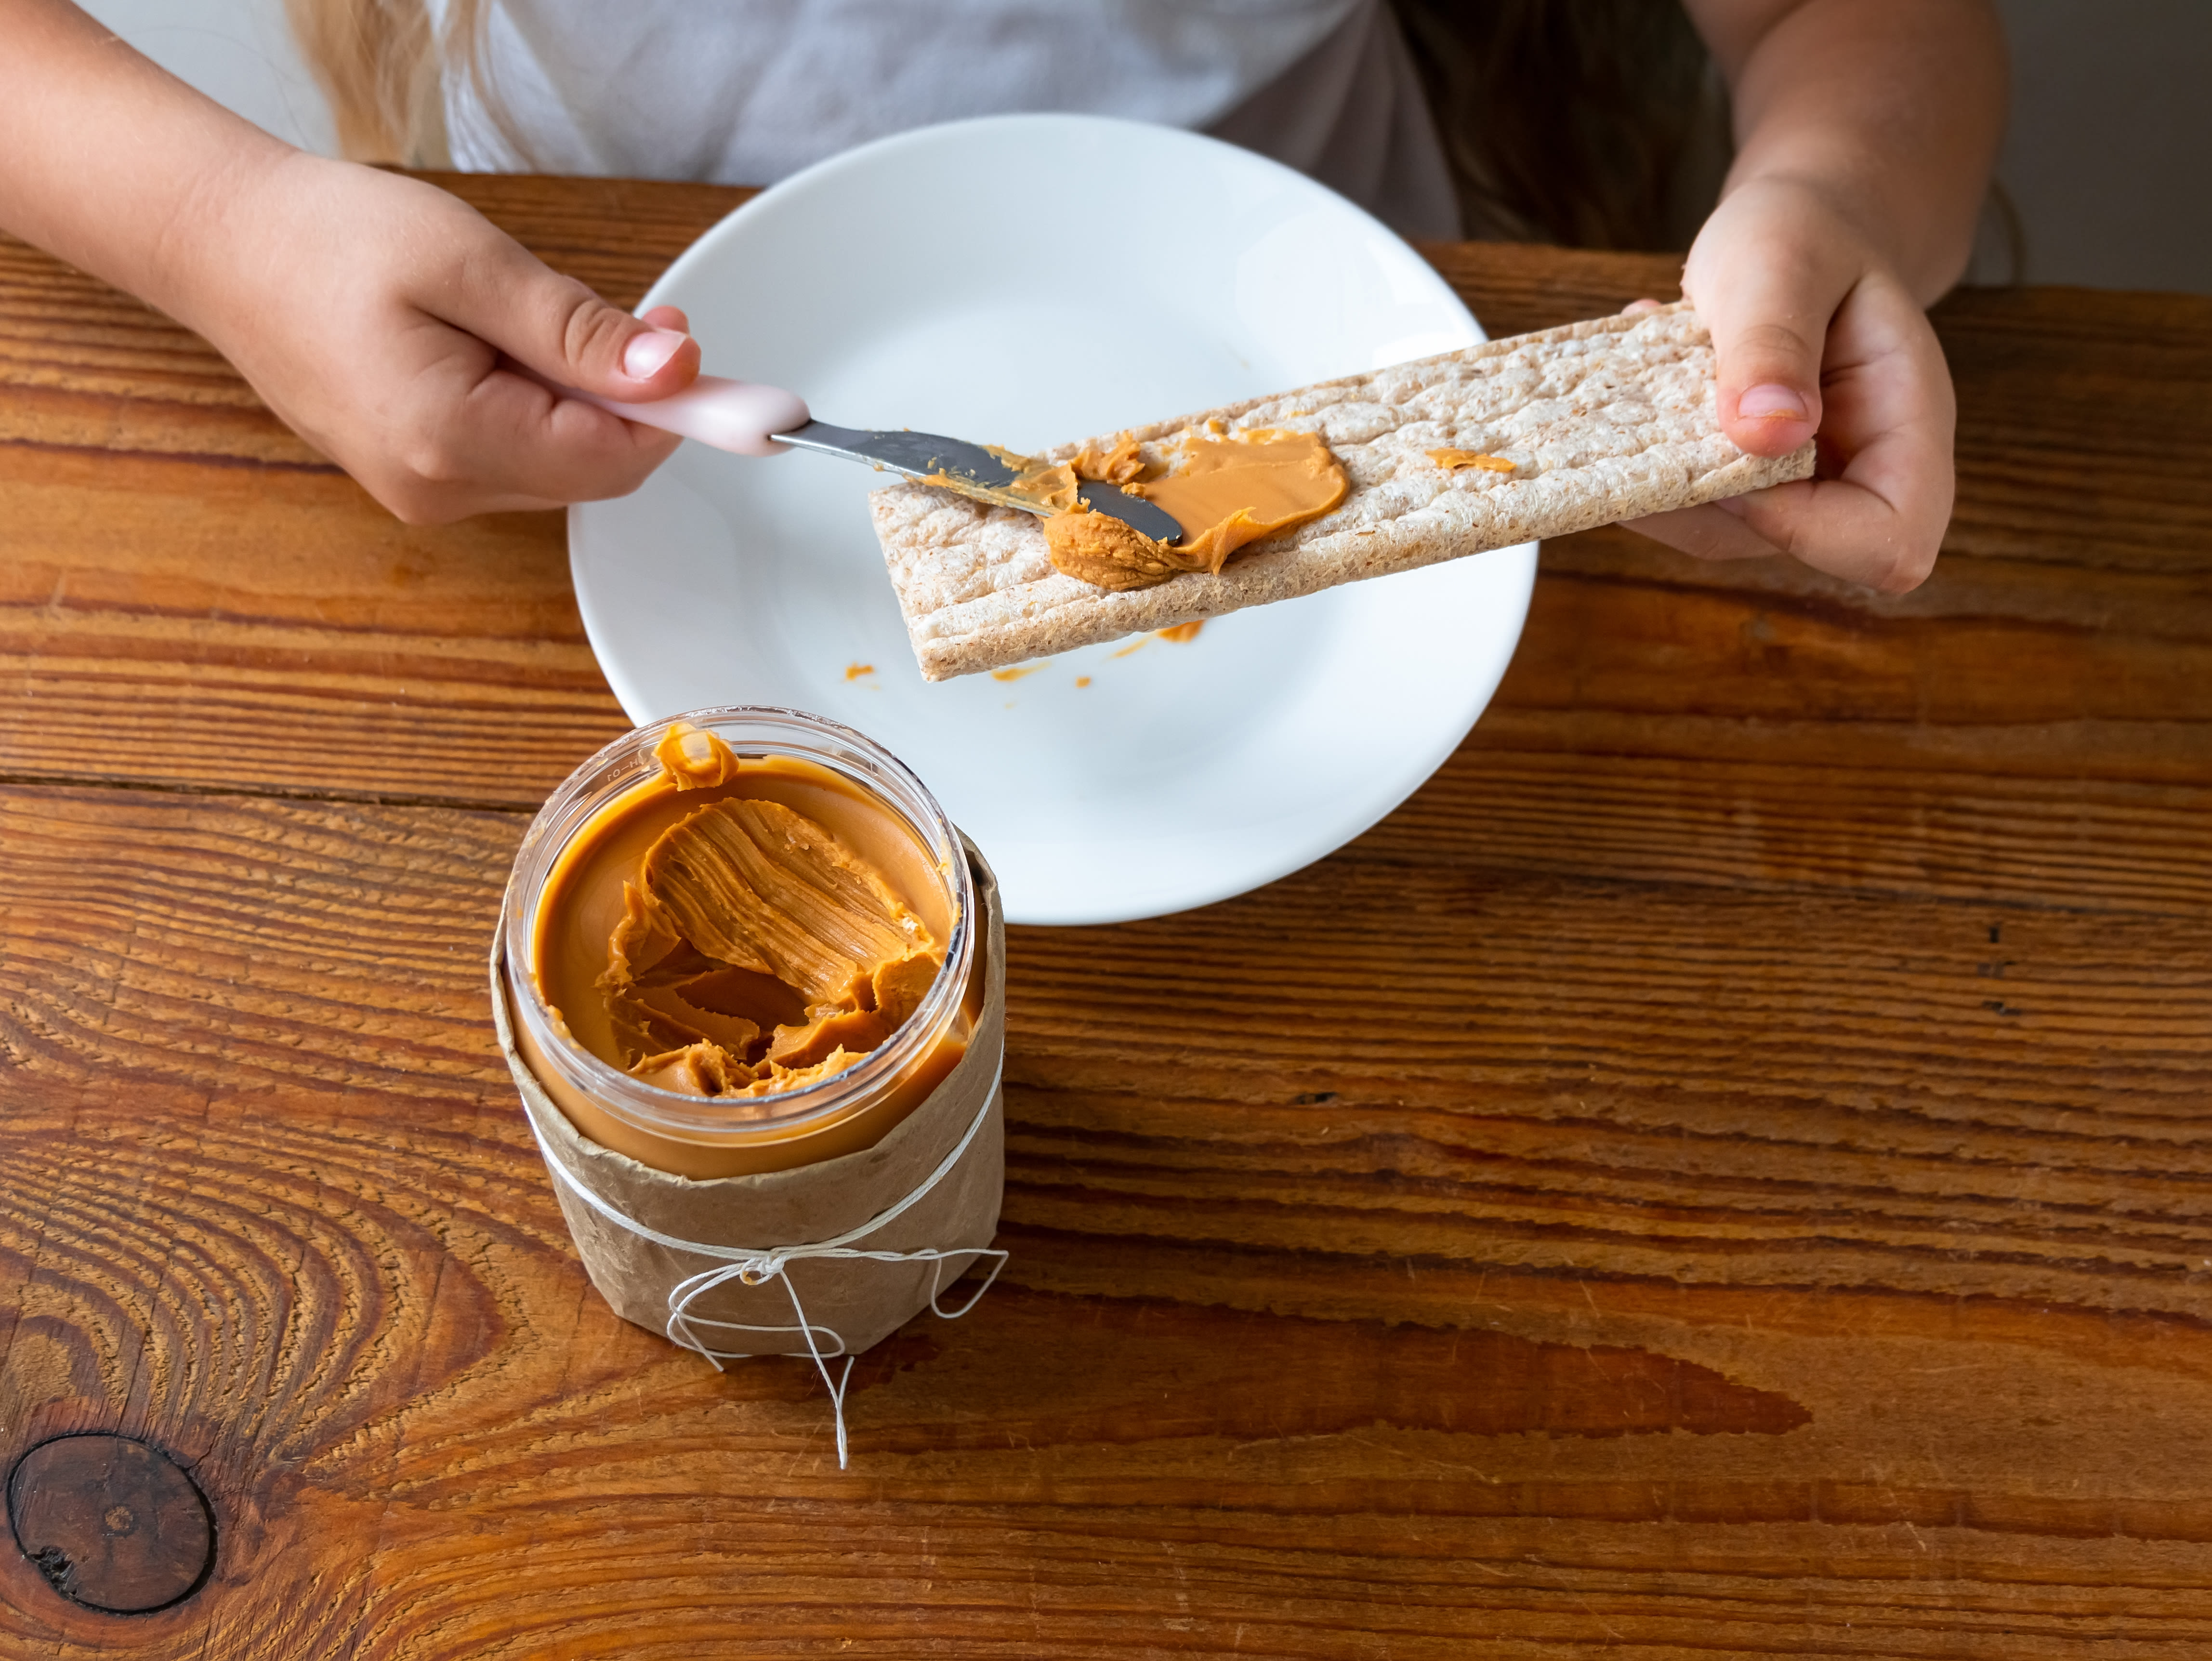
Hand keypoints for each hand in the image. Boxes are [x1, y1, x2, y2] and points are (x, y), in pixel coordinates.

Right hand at [188, 152, 700, 522]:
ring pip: (560, 465)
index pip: (615, 458)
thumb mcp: (470, 265)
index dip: (677, 412)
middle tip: (642, 322)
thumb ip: (576, 331)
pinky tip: (506, 349)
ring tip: (535, 320)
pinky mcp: (418, 477)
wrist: (225, 245)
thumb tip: (673, 372)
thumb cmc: (328, 240)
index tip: (703, 351)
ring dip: (584, 401)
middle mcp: (438, 490)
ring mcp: (424, 494)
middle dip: (633, 402)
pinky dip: (541, 408)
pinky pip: (516, 456)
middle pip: (594, 470)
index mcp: (449, 442)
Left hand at [1622, 176, 1956, 593]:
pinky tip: (1641, 389)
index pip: (1892, 540)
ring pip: (1719, 532)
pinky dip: (1647, 458)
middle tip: (1649, 402)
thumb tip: (1766, 435)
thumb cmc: (1805, 235)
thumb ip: (1776, 342)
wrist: (1795, 230)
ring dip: (1657, 474)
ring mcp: (1801, 484)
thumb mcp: (1783, 263)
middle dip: (1701, 494)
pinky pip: (1688, 501)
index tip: (1733, 450)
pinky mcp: (1747, 481)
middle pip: (1790, 547)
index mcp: (1905, 423)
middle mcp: (1860, 469)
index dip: (1807, 528)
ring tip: (1642, 379)